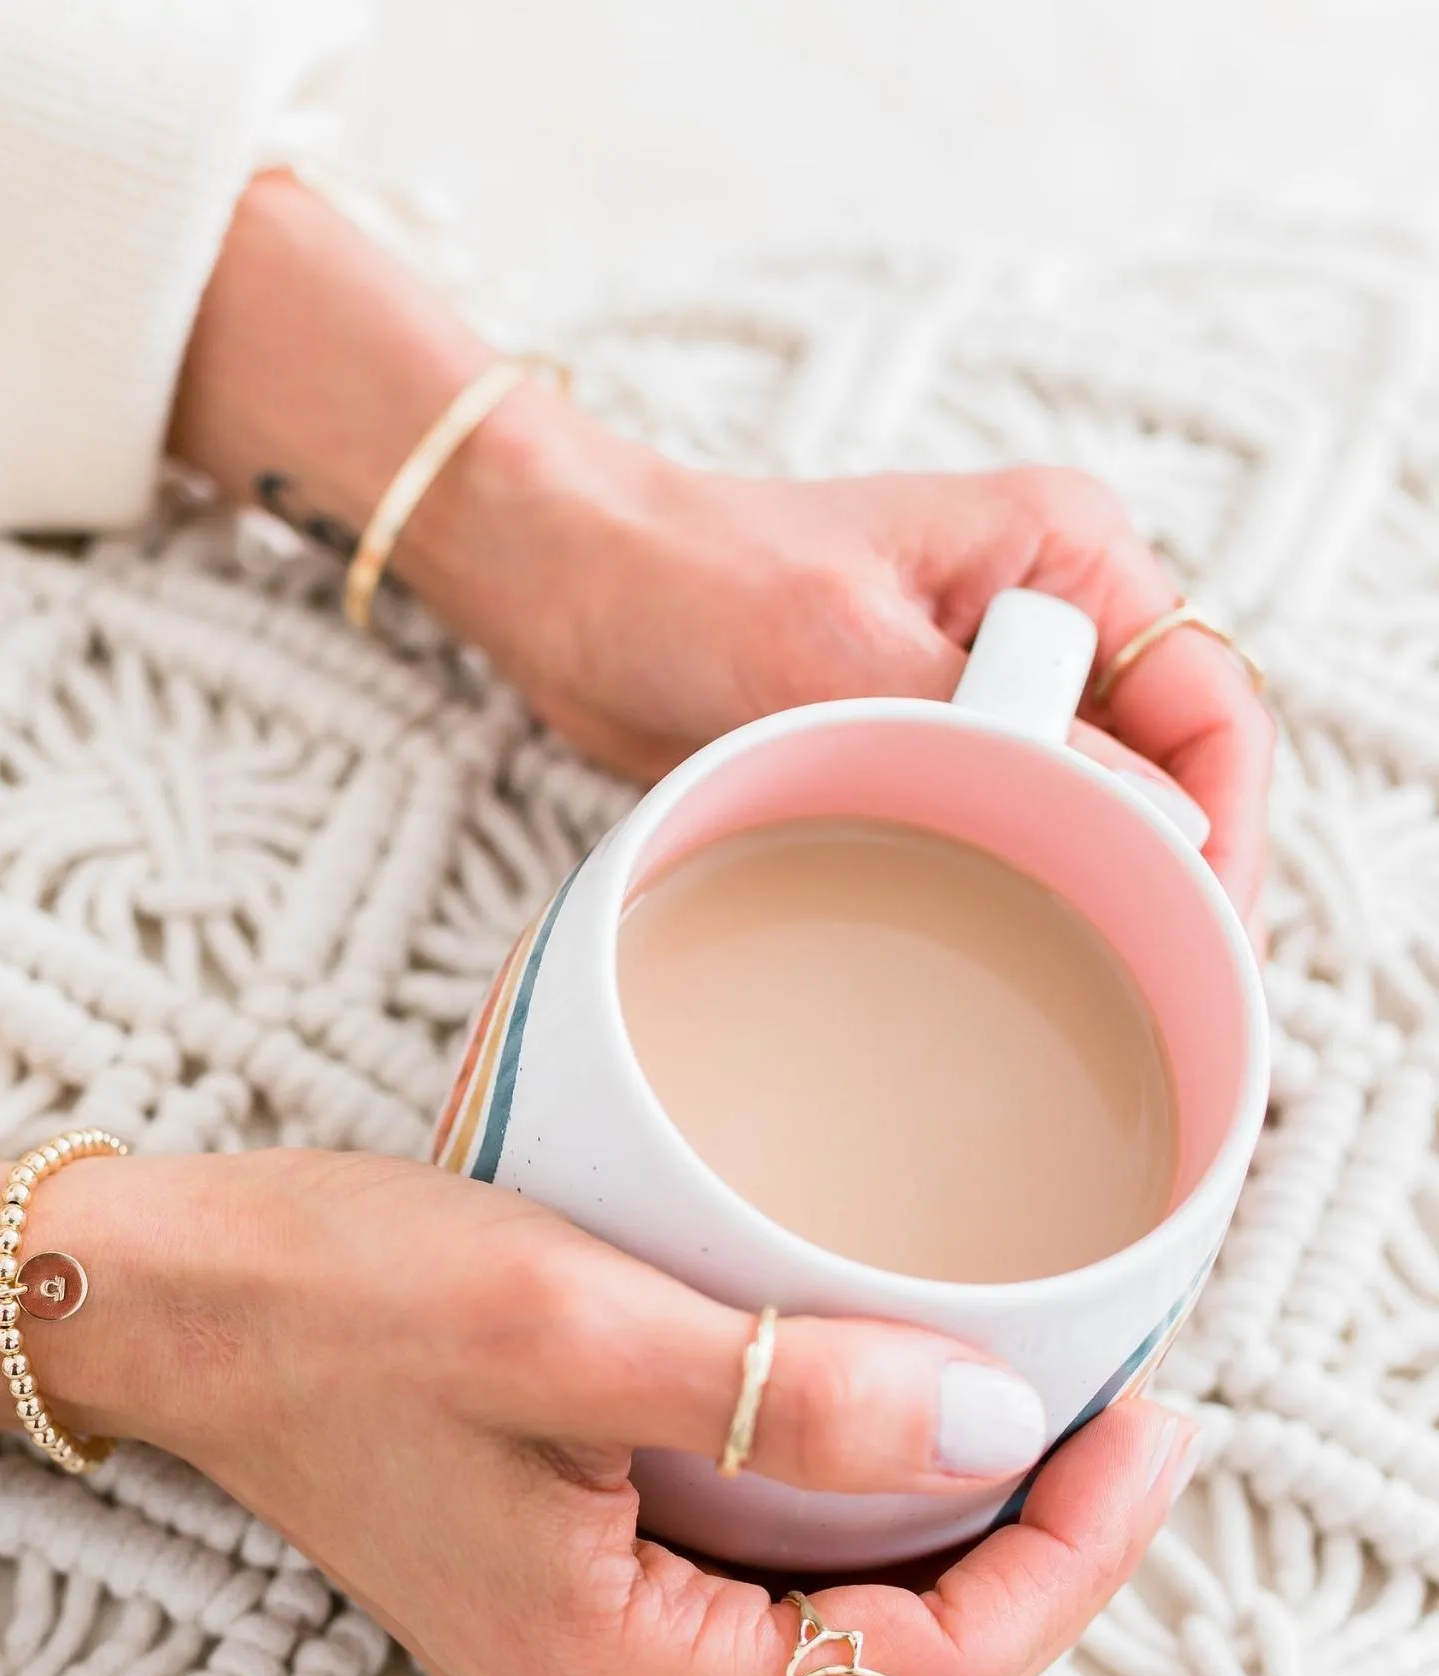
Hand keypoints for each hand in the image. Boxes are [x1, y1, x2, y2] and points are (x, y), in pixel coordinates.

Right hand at [66, 1151, 1198, 1675]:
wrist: (172, 1298)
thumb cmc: (327, 1304)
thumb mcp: (563, 1329)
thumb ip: (787, 1397)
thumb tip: (995, 1423)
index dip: (1064, 1563)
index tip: (1140, 1427)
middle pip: (898, 1671)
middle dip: (1030, 1553)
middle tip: (1111, 1409)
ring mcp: (588, 1642)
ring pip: (838, 1626)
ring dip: (947, 1525)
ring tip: (1028, 1396)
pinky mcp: (570, 1571)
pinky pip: (760, 1573)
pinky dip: (849, 1501)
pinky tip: (880, 1401)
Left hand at [433, 414, 1275, 914]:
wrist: (570, 591)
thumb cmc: (686, 577)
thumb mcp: (837, 648)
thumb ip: (995, 723)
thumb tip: (1159, 824)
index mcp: (1061, 554)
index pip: (1209, 705)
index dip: (1229, 828)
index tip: (1203, 936)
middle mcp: (1040, 615)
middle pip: (1164, 771)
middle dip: (1169, 878)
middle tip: (1150, 995)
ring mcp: (979, 682)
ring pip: (1083, 810)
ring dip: (1085, 889)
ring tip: (1084, 990)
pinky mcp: (914, 738)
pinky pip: (998, 824)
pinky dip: (1006, 883)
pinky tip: (999, 951)